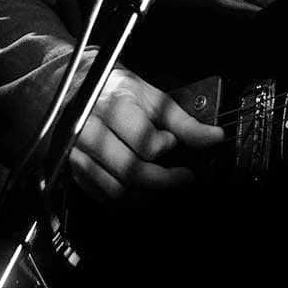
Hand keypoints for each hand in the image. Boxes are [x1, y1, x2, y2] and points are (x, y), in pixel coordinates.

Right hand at [67, 67, 221, 204]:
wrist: (79, 88)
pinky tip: (141, 189)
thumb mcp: (153, 97)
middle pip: (131, 171)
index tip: (172, 141)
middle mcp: (90, 131)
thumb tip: (213, 137)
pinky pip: (102, 195)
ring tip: (163, 183)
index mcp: (113, 107)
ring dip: (146, 193)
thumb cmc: (117, 91)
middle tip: (183, 178)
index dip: (165, 146)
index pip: (144, 143)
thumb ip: (183, 121)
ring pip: (116, 189)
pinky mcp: (74, 169)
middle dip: (164, 180)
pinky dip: (126, 199)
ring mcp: (78, 152)